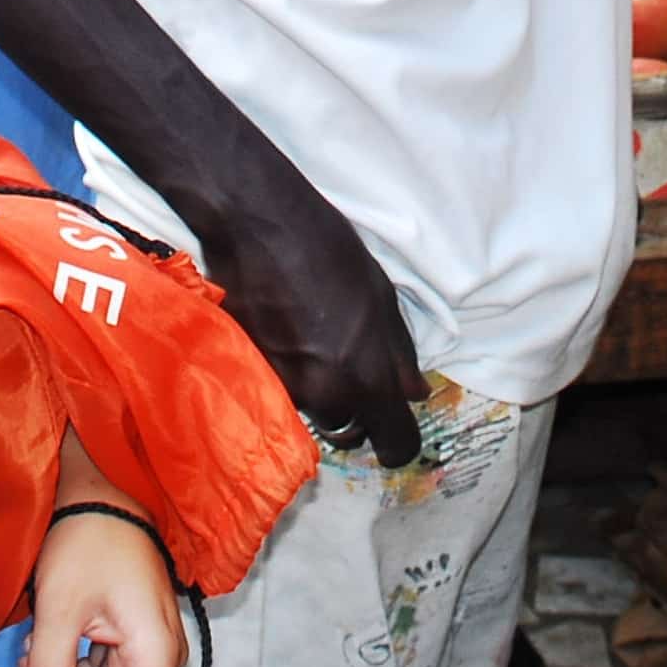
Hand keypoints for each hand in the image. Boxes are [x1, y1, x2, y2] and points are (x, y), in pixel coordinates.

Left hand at [31, 436, 186, 666]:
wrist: (101, 493)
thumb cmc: (88, 541)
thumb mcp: (58, 613)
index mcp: (154, 654)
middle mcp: (162, 655)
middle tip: (33, 660)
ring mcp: (151, 645)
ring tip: (33, 646)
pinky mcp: (136, 635)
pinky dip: (73, 662)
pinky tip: (45, 640)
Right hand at [200, 170, 428, 465]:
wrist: (257, 223)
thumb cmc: (329, 250)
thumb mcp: (382, 296)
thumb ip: (400, 354)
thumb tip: (416, 395)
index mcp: (365, 377)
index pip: (395, 444)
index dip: (399, 442)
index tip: (395, 430)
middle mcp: (323, 394)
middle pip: (350, 428)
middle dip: (355, 406)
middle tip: (350, 362)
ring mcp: (281, 386)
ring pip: (313, 409)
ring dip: (320, 388)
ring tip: (315, 336)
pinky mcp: (249, 372)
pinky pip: (279, 389)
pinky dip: (288, 372)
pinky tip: (287, 330)